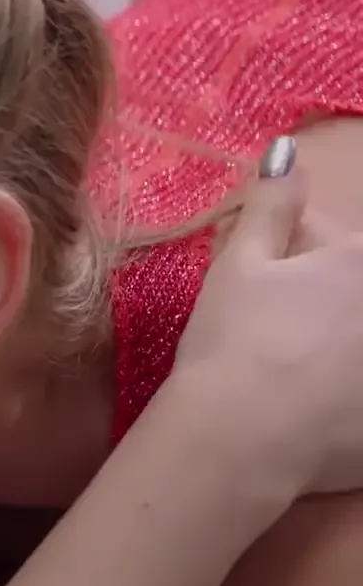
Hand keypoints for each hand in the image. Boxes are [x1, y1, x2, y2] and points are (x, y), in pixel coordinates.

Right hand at [156, 136, 362, 495]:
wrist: (241, 436)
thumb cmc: (235, 339)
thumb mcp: (239, 263)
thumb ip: (269, 204)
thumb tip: (287, 149)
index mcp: (359, 263)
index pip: (338, 246)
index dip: (295, 258)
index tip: (266, 283)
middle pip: (349, 296)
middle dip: (320, 302)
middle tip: (274, 330)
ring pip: (356, 344)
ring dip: (332, 346)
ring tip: (289, 368)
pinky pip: (361, 399)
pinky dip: (343, 400)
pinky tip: (310, 412)